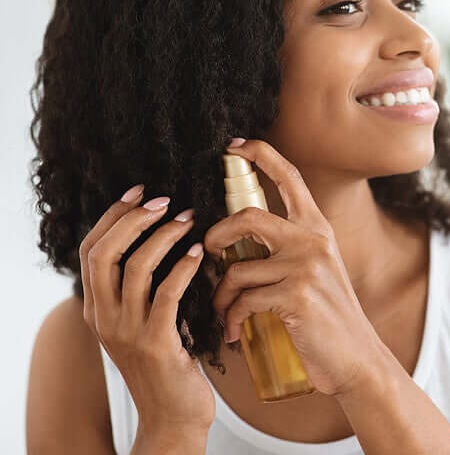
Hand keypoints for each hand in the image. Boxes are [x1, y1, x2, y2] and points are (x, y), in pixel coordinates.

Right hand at [79, 186, 213, 432]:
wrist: (173, 416)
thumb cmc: (168, 363)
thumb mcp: (143, 323)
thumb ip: (142, 290)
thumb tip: (161, 241)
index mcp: (98, 309)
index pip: (91, 251)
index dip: (113, 216)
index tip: (138, 192)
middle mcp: (104, 318)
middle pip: (104, 253)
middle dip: (132, 219)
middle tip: (163, 201)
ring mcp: (127, 332)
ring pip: (135, 268)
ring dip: (163, 237)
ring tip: (188, 219)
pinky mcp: (156, 343)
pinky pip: (166, 294)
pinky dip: (182, 267)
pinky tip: (199, 253)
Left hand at [204, 138, 390, 396]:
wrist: (356, 358)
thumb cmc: (328, 319)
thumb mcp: (317, 272)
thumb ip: (288, 250)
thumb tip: (236, 242)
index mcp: (318, 228)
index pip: (290, 178)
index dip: (261, 154)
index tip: (234, 144)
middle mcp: (313, 240)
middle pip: (248, 217)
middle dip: (215, 235)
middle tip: (208, 253)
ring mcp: (306, 267)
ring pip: (237, 269)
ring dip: (220, 295)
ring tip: (223, 312)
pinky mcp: (296, 296)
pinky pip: (243, 300)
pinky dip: (230, 318)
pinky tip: (234, 331)